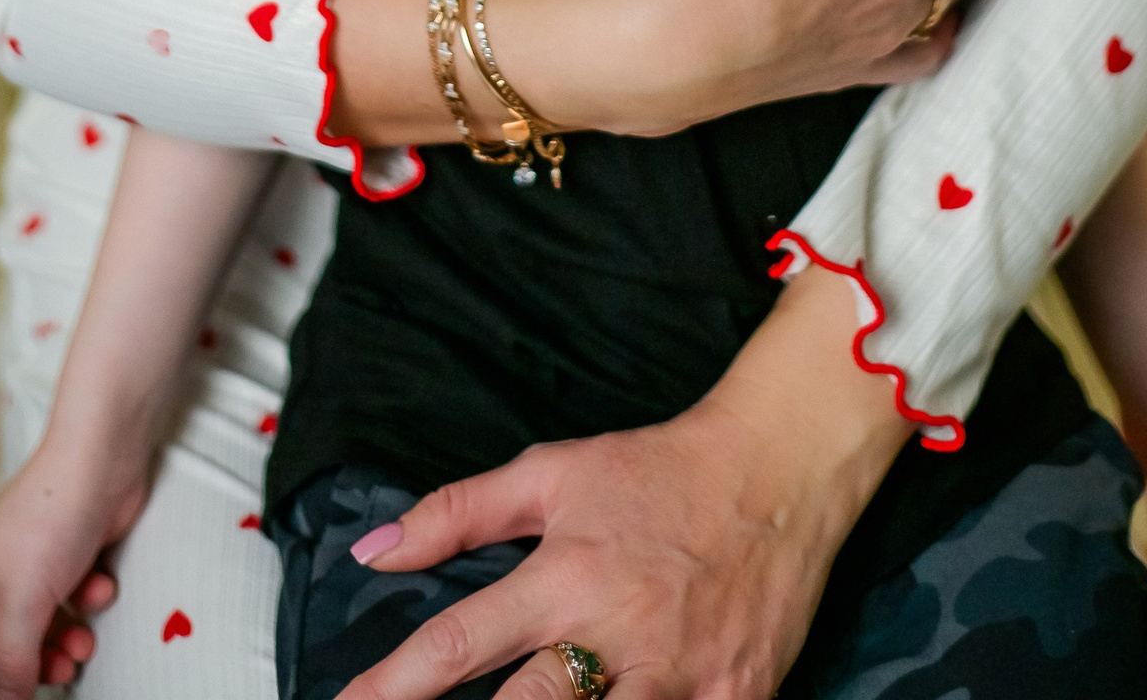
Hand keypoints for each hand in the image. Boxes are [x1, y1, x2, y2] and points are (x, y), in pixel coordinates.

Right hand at [0, 430, 146, 699]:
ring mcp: (35, 560)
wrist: (104, 458)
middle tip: (64, 671)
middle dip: (38, 662)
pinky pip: (73, 597)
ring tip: (85, 640)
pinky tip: (101, 584)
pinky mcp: (70, 552)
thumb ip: (12, 661)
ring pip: (46, 624)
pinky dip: (88, 599)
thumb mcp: (25, 602)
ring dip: (68, 638)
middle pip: (10, 642)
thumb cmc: (53, 515)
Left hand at [338, 271, 907, 699]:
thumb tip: (373, 549)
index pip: (460, 642)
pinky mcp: (735, 698)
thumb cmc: (654, 471)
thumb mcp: (550, 473)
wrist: (773, 469)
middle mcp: (615, 632)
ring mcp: (678, 675)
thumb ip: (458, 513)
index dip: (395, 685)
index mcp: (564, 575)